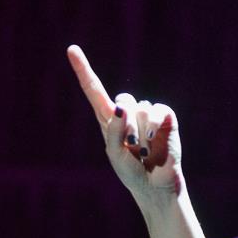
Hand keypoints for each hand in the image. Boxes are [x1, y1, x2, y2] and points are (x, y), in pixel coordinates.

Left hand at [67, 44, 183, 203]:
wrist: (154, 187)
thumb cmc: (130, 172)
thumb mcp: (114, 155)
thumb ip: (113, 131)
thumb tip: (122, 106)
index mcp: (108, 119)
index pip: (94, 90)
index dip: (83, 70)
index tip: (72, 50)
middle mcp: (127, 112)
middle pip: (123, 98)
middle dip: (126, 124)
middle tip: (131, 147)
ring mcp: (147, 114)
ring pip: (140, 109)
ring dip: (140, 134)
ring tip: (143, 152)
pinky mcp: (165, 118)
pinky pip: (157, 110)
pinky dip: (153, 126)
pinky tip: (152, 142)